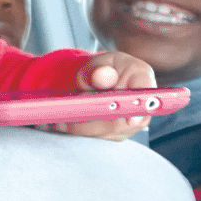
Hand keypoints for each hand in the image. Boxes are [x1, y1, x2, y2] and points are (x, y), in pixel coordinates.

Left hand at [39, 51, 154, 140]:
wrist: (103, 81)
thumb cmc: (104, 69)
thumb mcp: (98, 63)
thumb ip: (97, 70)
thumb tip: (102, 76)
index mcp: (141, 78)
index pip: (146, 94)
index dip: (139, 108)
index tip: (130, 120)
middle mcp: (142, 105)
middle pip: (119, 120)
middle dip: (88, 122)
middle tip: (60, 120)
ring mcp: (132, 124)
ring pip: (105, 132)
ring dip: (79, 129)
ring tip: (54, 122)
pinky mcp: (118, 134)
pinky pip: (98, 137)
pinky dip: (78, 132)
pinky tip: (61, 126)